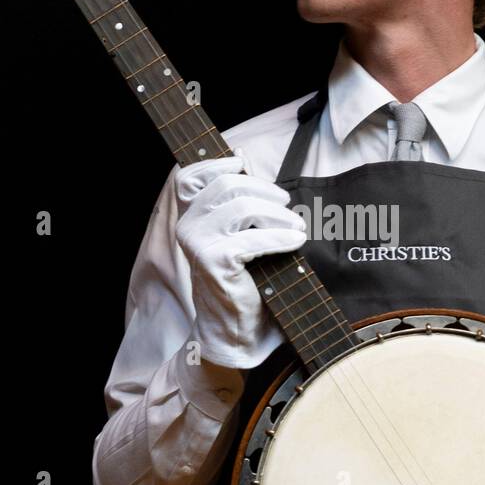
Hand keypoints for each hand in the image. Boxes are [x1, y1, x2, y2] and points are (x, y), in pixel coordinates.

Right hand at [174, 151, 307, 369]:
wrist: (236, 329)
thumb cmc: (243, 279)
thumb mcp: (239, 231)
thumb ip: (239, 196)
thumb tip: (242, 155)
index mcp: (189, 216)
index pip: (191, 175)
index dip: (218, 163)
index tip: (244, 164)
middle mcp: (187, 226)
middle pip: (228, 185)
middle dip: (265, 190)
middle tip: (287, 205)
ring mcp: (198, 243)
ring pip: (243, 206)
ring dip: (278, 215)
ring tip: (297, 226)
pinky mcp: (214, 260)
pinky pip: (254, 237)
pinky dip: (281, 237)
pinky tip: (296, 241)